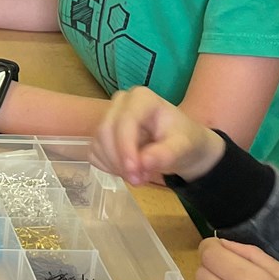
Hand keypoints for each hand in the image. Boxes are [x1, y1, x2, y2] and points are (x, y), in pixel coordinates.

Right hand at [90, 87, 224, 184]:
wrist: (180, 146)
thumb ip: (165, 154)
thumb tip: (144, 163)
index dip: (125, 147)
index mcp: (142, 98)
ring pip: (98, 144)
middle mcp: (121, 103)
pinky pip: (95, 153)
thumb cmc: (183, 141)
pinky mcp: (102, 134)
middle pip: (106, 131)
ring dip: (114, 166)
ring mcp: (109, 117)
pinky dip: (108, 167)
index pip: (125, 121)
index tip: (134, 173)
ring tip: (139, 177)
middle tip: (138, 181)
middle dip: (119, 160)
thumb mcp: (183, 147)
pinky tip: (127, 171)